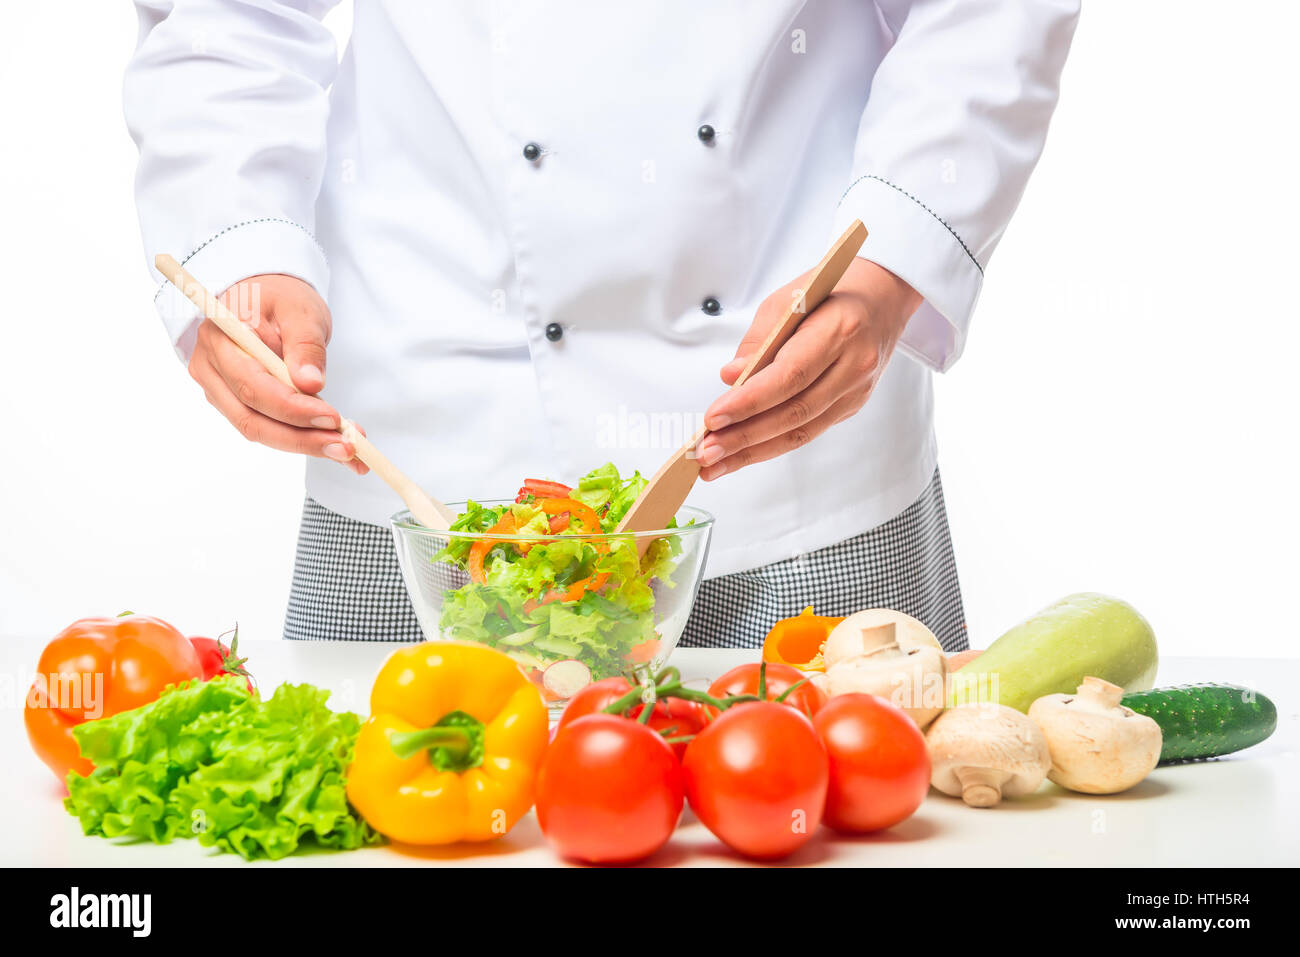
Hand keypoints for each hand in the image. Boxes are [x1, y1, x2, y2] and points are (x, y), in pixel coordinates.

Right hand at [187, 274, 367, 473]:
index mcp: (220, 338)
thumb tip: (310, 383)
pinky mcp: (236, 402)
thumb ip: (305, 344)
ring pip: (258, 429)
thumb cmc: (280, 297)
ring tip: (346, 451)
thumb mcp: (301, 310)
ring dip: (304, 444)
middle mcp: (211, 369)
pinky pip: (266, 427)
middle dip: (302, 438)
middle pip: (251, 418)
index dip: (291, 408)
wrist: (266, 296)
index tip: (332, 418)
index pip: (253, 385)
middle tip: (346, 447)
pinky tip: (332, 443)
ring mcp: (220, 389)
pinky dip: (300, 438)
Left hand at [695, 258, 921, 480]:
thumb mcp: (787, 299)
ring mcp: (856, 391)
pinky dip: (772, 445)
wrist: (883, 296)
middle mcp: (854, 366)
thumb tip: (730, 378)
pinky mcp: (851, 406)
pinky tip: (743, 453)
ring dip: (753, 452)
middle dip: (744, 437)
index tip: (714, 418)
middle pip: (794, 413)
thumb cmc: (830, 292)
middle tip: (705, 453)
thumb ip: (757, 341)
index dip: (749, 402)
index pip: (789, 376)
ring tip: (715, 464)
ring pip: (801, 432)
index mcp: (839, 330)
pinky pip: (808, 432)